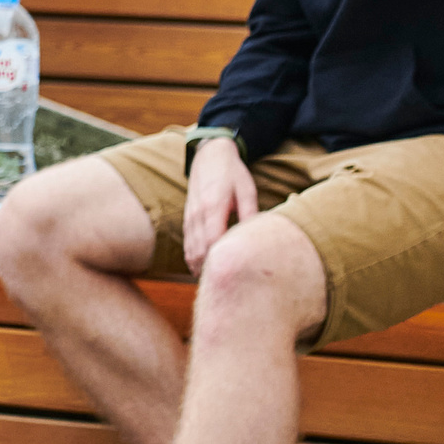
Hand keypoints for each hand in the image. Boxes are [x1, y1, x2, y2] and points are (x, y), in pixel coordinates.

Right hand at [181, 135, 256, 274]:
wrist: (208, 156)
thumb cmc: (232, 172)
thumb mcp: (247, 189)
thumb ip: (249, 213)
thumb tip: (256, 236)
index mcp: (213, 206)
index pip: (212, 241)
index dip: (220, 260)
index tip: (233, 275)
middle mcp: (197, 214)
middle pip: (199, 250)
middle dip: (210, 269)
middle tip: (226, 287)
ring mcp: (190, 217)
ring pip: (190, 249)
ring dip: (200, 267)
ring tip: (215, 284)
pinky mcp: (188, 218)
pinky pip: (187, 243)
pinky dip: (193, 258)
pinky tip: (203, 270)